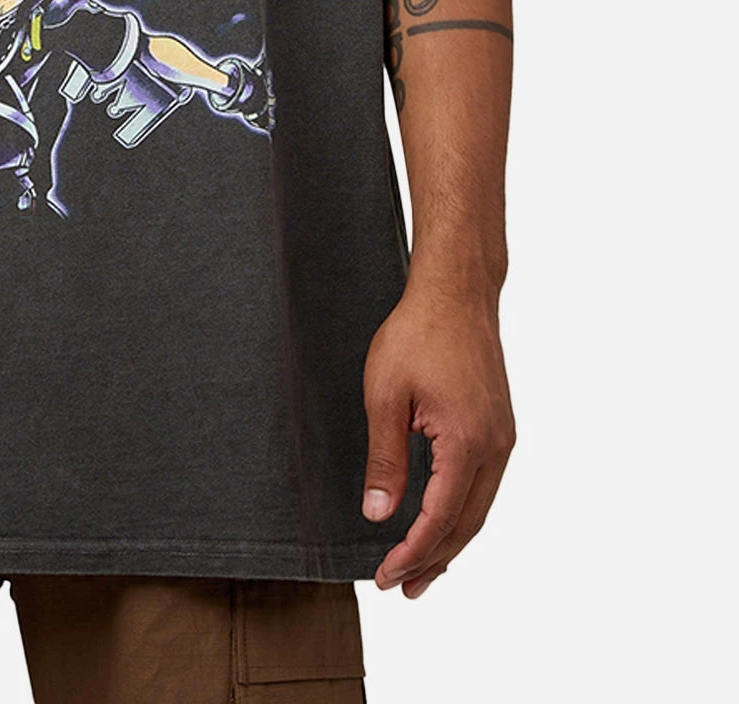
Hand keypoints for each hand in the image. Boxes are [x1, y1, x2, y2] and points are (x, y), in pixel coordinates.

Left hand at [362, 281, 514, 598]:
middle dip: (433, 561)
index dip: (412, 553)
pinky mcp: (500, 427)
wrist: (456, 293)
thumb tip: (379, 515)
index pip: (440, 518)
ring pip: (479, 509)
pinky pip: (484, 486)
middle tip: (401, 588)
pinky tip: (442, 522)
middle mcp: (496, 447)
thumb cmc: (418, 334)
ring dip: (450, 542)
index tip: (385, 577)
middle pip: (467, 524)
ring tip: (421, 572)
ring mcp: (503, 437)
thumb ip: (385, 460)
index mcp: (468, 442)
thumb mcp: (385, 396)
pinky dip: (462, 513)